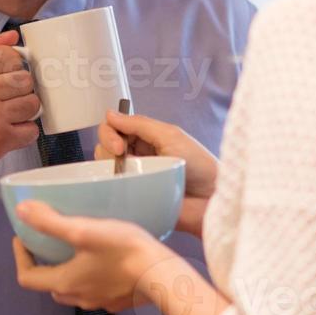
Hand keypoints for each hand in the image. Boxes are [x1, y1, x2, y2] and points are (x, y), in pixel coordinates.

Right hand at [0, 29, 40, 182]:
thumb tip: (10, 37)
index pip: (9, 55)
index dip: (11, 66)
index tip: (6, 75)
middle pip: (24, 78)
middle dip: (18, 88)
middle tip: (6, 97)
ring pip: (32, 103)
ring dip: (24, 110)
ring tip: (9, 114)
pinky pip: (31, 130)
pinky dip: (23, 132)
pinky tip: (9, 131)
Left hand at [10, 201, 173, 313]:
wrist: (163, 274)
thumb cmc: (123, 250)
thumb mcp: (83, 230)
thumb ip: (50, 222)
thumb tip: (21, 210)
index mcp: (65, 282)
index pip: (27, 277)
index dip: (20, 256)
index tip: (22, 237)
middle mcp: (79, 297)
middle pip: (50, 284)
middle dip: (44, 263)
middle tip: (48, 240)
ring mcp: (101, 301)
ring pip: (73, 289)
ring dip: (67, 270)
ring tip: (75, 246)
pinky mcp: (119, 300)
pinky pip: (96, 289)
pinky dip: (90, 276)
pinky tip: (103, 258)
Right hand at [94, 110, 217, 236]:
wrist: (212, 200)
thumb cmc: (200, 167)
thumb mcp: (170, 136)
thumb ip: (139, 124)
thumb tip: (110, 114)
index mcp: (145, 138)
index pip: (113, 127)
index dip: (110, 132)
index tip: (119, 144)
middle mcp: (136, 156)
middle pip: (104, 145)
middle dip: (108, 147)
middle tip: (122, 156)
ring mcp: (133, 177)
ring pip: (103, 167)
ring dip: (110, 168)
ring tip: (131, 175)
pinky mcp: (132, 197)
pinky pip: (111, 190)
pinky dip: (110, 187)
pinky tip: (122, 188)